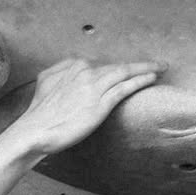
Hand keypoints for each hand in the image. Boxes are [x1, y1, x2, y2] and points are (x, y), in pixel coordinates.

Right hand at [5, 57, 164, 156]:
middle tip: (157, 64)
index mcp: (72, 66)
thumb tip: (73, 66)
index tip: (130, 69)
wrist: (34, 131)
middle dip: (139, 64)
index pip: (102, 64)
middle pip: (117, 66)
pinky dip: (141, 80)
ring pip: (125, 73)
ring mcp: (93, 87)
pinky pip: (125, 87)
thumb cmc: (38, 112)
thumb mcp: (45, 81)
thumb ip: (61, 70)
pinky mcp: (100, 103)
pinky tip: (152, 78)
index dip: (119, 66)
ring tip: (161, 68)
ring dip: (146, 69)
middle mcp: (84, 72)